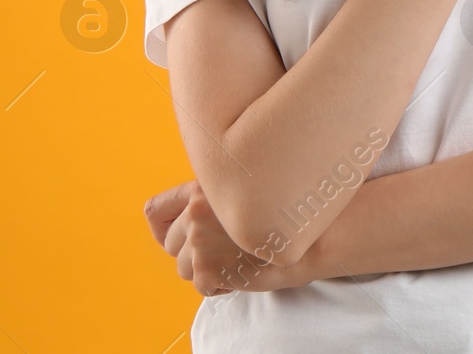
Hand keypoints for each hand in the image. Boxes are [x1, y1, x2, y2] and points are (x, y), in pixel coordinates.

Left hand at [144, 180, 310, 295]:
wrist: (317, 233)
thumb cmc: (287, 211)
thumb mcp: (247, 189)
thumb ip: (214, 199)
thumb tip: (181, 224)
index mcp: (204, 186)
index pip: (155, 211)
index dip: (163, 229)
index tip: (177, 235)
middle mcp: (197, 210)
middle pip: (171, 245)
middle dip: (193, 251)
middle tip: (226, 248)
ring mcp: (200, 240)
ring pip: (184, 268)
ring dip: (208, 268)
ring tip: (239, 257)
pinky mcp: (208, 267)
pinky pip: (203, 286)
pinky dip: (222, 284)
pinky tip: (245, 269)